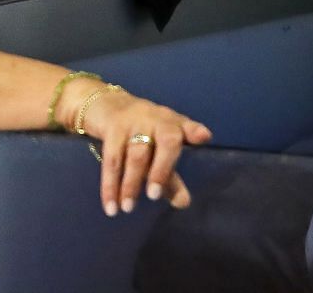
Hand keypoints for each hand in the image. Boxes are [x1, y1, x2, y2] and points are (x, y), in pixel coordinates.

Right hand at [56, 81, 211, 216]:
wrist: (109, 104)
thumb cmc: (142, 132)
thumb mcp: (159, 149)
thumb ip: (171, 177)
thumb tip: (184, 203)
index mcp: (171, 123)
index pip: (186, 126)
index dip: (194, 131)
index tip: (203, 137)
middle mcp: (156, 119)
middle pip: (165, 142)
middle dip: (161, 170)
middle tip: (154, 196)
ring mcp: (134, 122)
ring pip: (136, 154)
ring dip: (131, 183)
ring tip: (128, 208)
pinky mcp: (112, 129)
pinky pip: (111, 160)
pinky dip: (110, 185)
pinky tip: (110, 206)